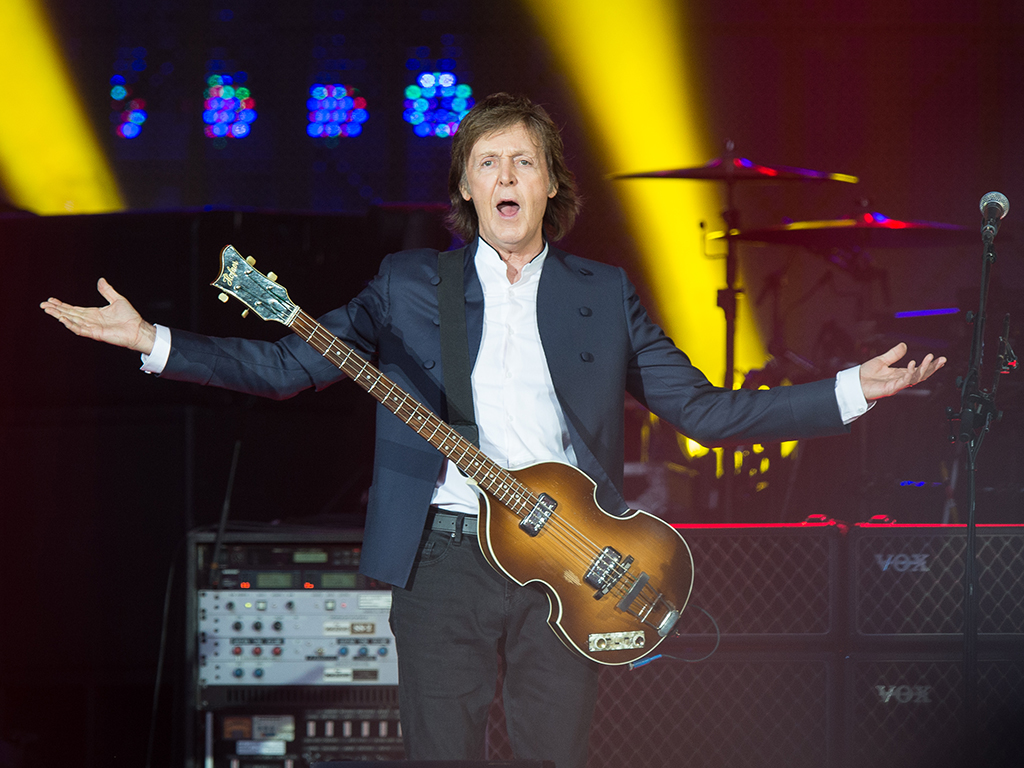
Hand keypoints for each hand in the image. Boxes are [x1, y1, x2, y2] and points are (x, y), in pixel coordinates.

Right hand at [40, 278, 156, 353]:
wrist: (138, 329)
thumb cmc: (130, 318)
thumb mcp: (117, 300)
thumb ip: (107, 291)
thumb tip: (101, 280)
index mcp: (93, 313)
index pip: (73, 309)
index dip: (62, 305)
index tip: (51, 300)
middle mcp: (90, 321)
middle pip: (69, 314)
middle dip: (56, 309)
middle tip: (43, 305)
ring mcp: (91, 328)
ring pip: (71, 321)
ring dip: (59, 315)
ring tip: (48, 310)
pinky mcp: (95, 333)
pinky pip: (80, 329)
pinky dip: (70, 324)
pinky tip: (62, 319)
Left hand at [859, 342, 945, 400]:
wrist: (854, 383)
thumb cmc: (866, 375)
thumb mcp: (881, 360)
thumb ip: (893, 354)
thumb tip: (904, 345)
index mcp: (900, 374)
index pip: (919, 369)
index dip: (930, 365)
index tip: (941, 359)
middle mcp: (900, 380)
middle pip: (920, 375)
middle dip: (931, 368)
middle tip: (940, 360)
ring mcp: (896, 385)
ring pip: (914, 378)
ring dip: (923, 369)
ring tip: (930, 359)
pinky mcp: (889, 388)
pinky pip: (902, 382)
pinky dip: (908, 374)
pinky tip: (912, 366)